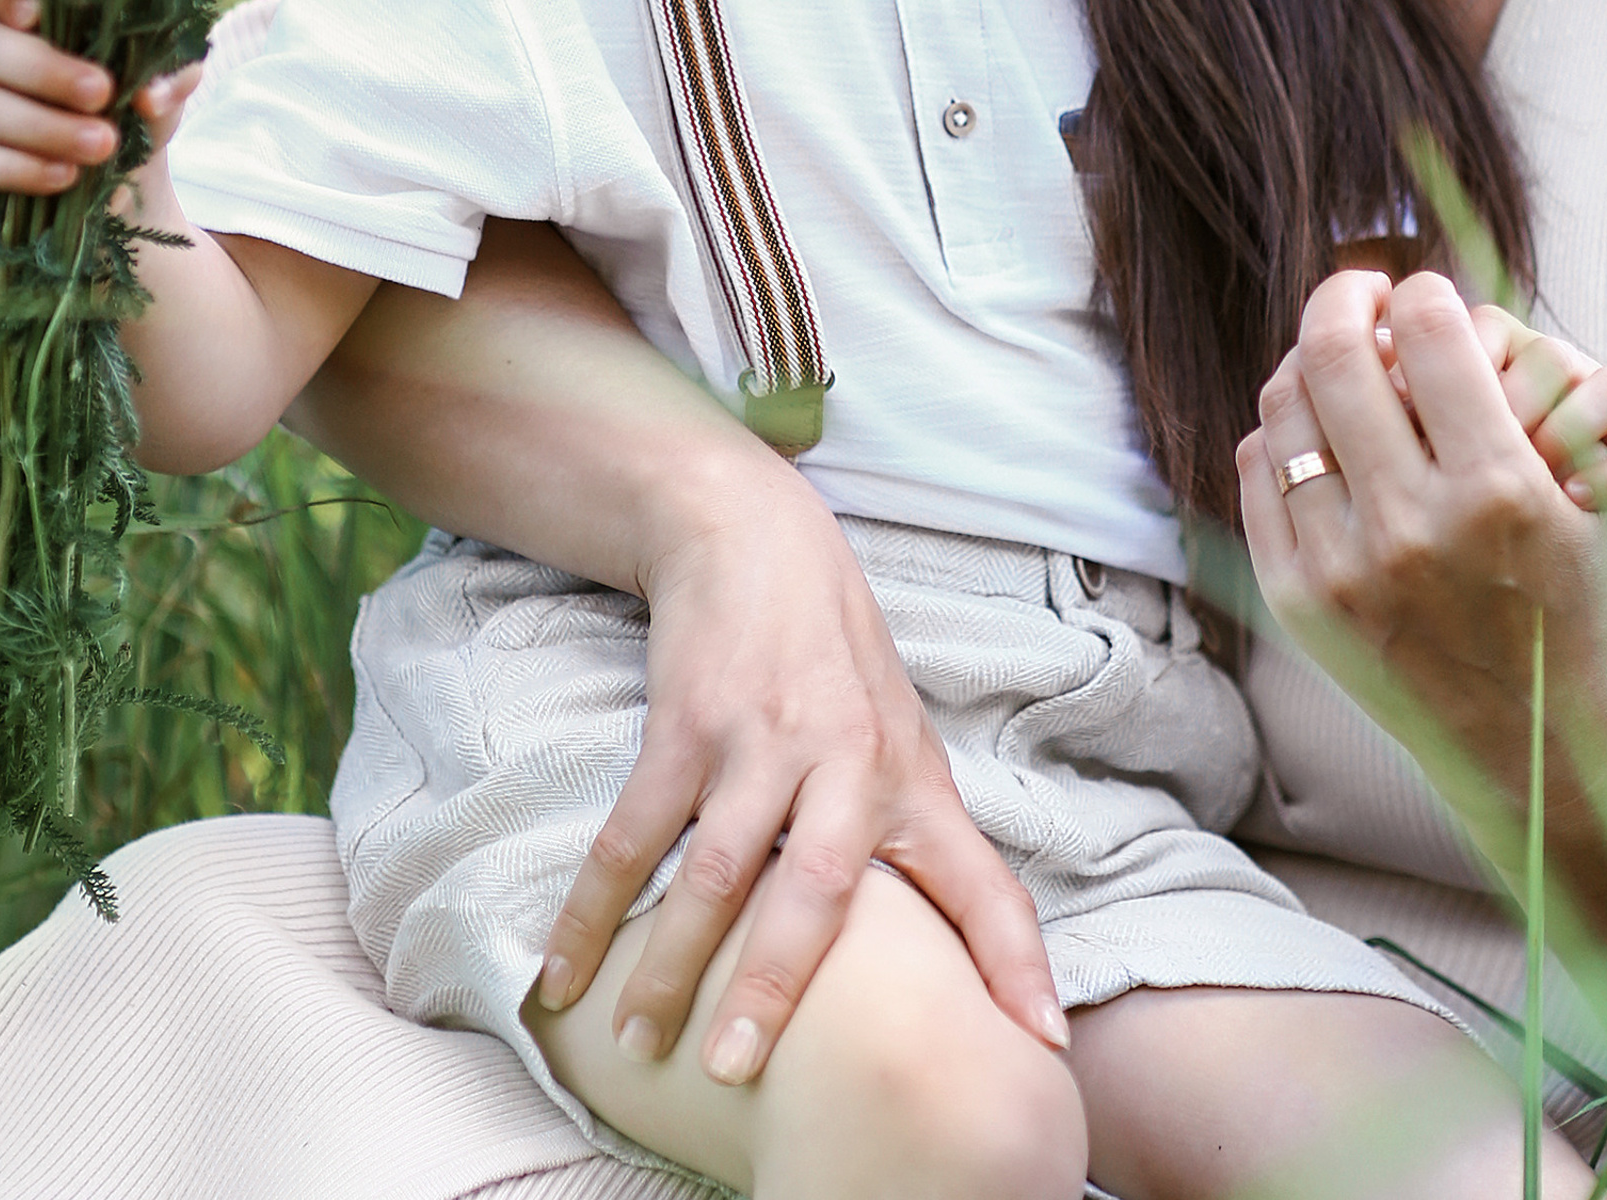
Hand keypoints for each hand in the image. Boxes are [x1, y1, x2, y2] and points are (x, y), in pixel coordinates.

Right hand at [0, 0, 200, 195]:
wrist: (120, 166)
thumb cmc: (134, 96)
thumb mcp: (162, 76)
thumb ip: (167, 71)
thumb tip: (153, 95)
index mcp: (24, 0)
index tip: (33, 9)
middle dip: (45, 69)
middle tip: (103, 92)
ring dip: (42, 127)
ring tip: (101, 144)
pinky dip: (18, 169)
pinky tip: (63, 175)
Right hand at [533, 458, 1066, 1082]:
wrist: (754, 538)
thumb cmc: (836, 658)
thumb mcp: (899, 736)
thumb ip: (913, 835)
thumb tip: (949, 952)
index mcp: (912, 780)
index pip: (981, 882)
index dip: (1016, 963)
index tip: (1042, 1043)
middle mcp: (846, 764)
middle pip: (818, 890)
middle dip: (778, 984)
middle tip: (736, 1069)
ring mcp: (761, 741)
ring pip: (714, 873)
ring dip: (670, 964)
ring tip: (641, 1043)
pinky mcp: (687, 725)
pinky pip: (632, 836)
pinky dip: (593, 909)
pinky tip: (564, 973)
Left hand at [1237, 268, 1606, 936]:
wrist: (1543, 758)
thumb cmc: (1580, 610)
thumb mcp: (1586, 497)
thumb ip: (1516, 399)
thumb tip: (1418, 308)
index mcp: (1499, 490)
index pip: (1429, 327)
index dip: (1420, 291)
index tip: (1421, 293)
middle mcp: (1412, 528)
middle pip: (1335, 351)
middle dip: (1344, 298)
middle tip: (1361, 293)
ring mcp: (1343, 570)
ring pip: (1284, 406)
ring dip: (1307, 363)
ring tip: (1335, 360)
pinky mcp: (1298, 604)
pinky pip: (1258, 475)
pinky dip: (1280, 435)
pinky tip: (1313, 432)